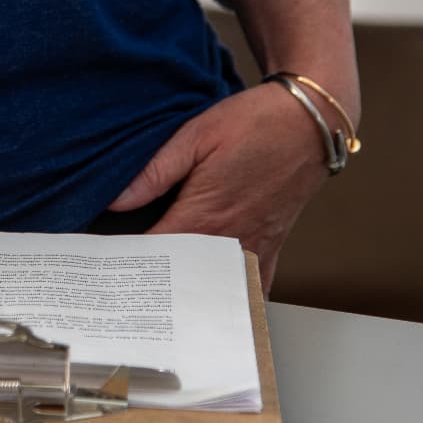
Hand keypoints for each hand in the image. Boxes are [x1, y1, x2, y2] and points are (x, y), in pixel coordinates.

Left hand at [105, 82, 333, 289]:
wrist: (312, 121)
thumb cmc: (255, 122)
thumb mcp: (196, 135)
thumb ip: (154, 171)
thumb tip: (116, 201)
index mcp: (205, 215)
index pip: (156, 254)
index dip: (130, 262)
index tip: (109, 267)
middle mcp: (231, 240)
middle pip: (182, 276)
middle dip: (153, 281)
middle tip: (127, 285)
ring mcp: (255, 247)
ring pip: (215, 286)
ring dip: (189, 290)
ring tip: (163, 295)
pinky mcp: (273, 246)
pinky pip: (252, 285)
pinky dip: (232, 294)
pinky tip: (215, 300)